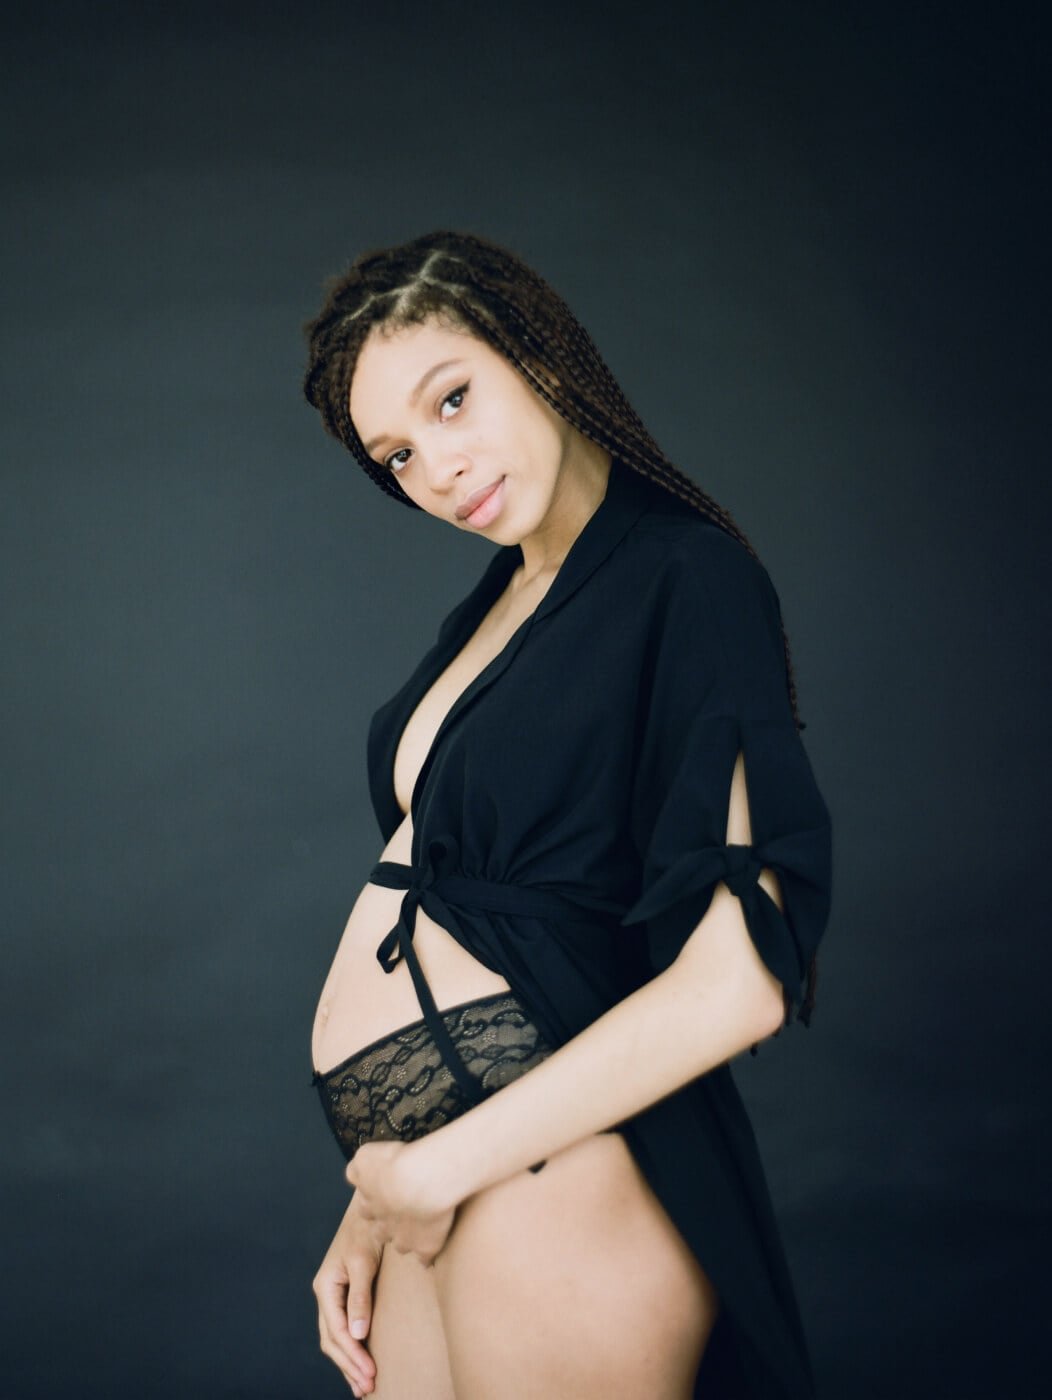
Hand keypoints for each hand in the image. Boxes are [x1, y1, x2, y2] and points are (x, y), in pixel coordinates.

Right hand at [313, 1192, 381, 1396]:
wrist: (372, 1207)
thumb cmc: (366, 1230)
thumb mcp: (362, 1262)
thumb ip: (359, 1297)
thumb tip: (358, 1333)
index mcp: (325, 1287)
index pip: (337, 1331)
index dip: (352, 1356)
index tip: (369, 1374)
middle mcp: (326, 1293)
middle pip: (332, 1340)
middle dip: (349, 1365)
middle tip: (368, 1387)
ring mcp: (334, 1294)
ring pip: (336, 1338)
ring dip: (348, 1362)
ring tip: (363, 1386)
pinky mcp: (346, 1293)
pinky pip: (344, 1328)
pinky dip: (351, 1348)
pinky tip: (360, 1360)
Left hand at [345, 1139, 457, 1267]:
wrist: (421, 1180)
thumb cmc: (394, 1162)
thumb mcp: (366, 1156)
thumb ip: (358, 1166)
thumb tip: (355, 1171)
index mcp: (369, 1202)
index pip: (366, 1209)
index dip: (375, 1204)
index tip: (384, 1198)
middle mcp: (383, 1223)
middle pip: (380, 1231)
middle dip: (386, 1227)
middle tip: (399, 1217)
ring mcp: (404, 1238)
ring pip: (400, 1245)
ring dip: (406, 1241)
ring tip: (416, 1235)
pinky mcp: (425, 1246)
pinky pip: (425, 1259)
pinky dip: (427, 1258)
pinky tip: (429, 1258)